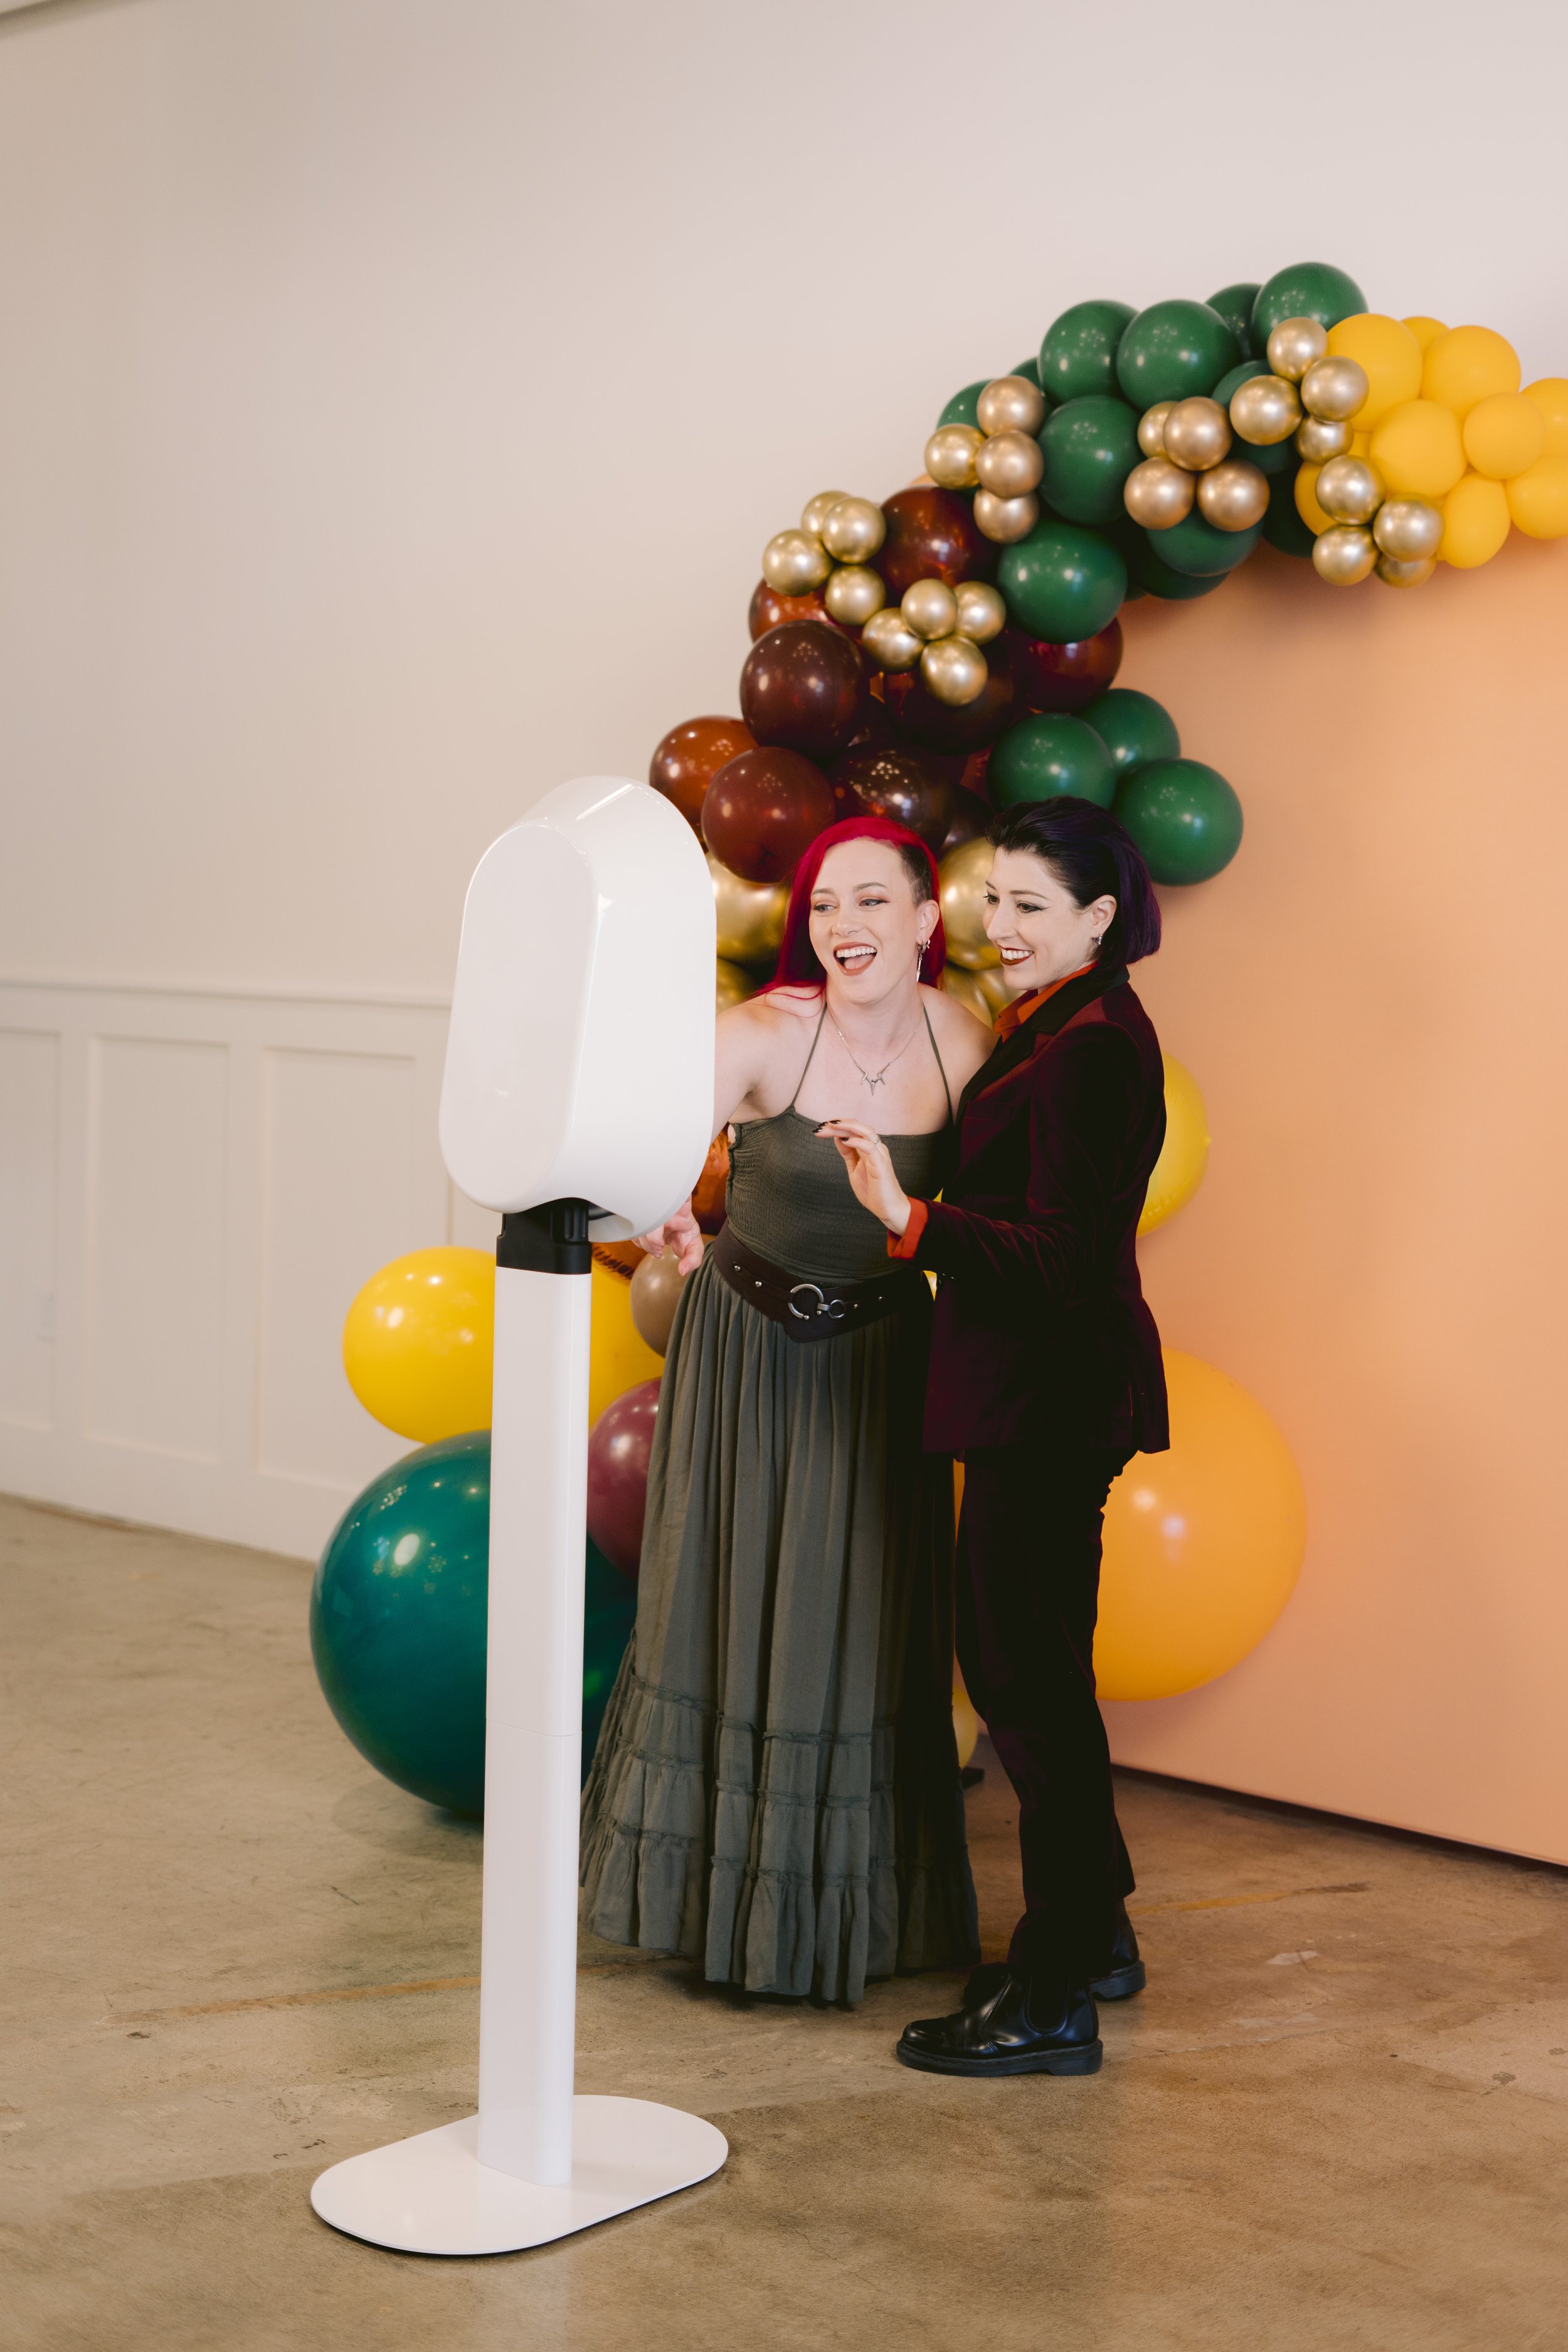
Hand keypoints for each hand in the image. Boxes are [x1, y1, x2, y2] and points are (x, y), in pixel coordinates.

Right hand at [636, 1200, 703, 1274]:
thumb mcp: (694, 1248)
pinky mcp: (643, 1216)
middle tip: (658, 1249)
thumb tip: (683, 1270)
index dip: (665, 1218)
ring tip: (655, 1250)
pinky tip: (647, 1245)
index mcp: (682, 1211)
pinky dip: (639, 1240)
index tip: (662, 1243)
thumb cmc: (686, 1236)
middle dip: (652, 1238)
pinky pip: (635, 1226)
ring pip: (641, 1222)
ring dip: (645, 1241)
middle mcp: (666, 1207)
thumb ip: (693, 1260)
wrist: (678, 1229)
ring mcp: (652, 1210)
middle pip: (651, 1217)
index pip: (675, 1200)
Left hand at [816, 1120, 911, 1235]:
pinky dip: (857, 1142)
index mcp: (869, 1148)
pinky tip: (845, 1140)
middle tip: (821, 1127)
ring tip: (832, 1126)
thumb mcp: (855, 1169)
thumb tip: (838, 1138)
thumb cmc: (873, 1190)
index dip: (836, 1127)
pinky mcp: (881, 1165)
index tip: (819, 1129)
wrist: (889, 1209)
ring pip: (866, 1132)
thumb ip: (848, 1153)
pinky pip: (870, 1148)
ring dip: (848, 1127)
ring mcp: (880, 1155)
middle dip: (838, 1124)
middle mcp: (876, 1148)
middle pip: (857, 1127)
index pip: (852, 1130)